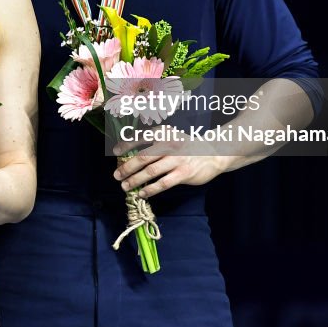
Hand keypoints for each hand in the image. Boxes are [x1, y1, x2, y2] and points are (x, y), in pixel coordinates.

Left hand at [113, 149, 233, 197]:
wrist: (212, 153)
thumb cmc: (186, 146)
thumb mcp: (171, 137)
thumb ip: (154, 142)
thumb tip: (130, 154)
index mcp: (164, 133)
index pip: (140, 138)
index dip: (125, 145)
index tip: (115, 152)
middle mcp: (169, 144)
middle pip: (143, 157)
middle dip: (127, 168)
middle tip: (117, 175)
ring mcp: (177, 159)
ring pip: (150, 172)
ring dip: (135, 180)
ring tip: (125, 186)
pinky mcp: (183, 173)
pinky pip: (162, 183)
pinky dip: (150, 190)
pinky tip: (142, 194)